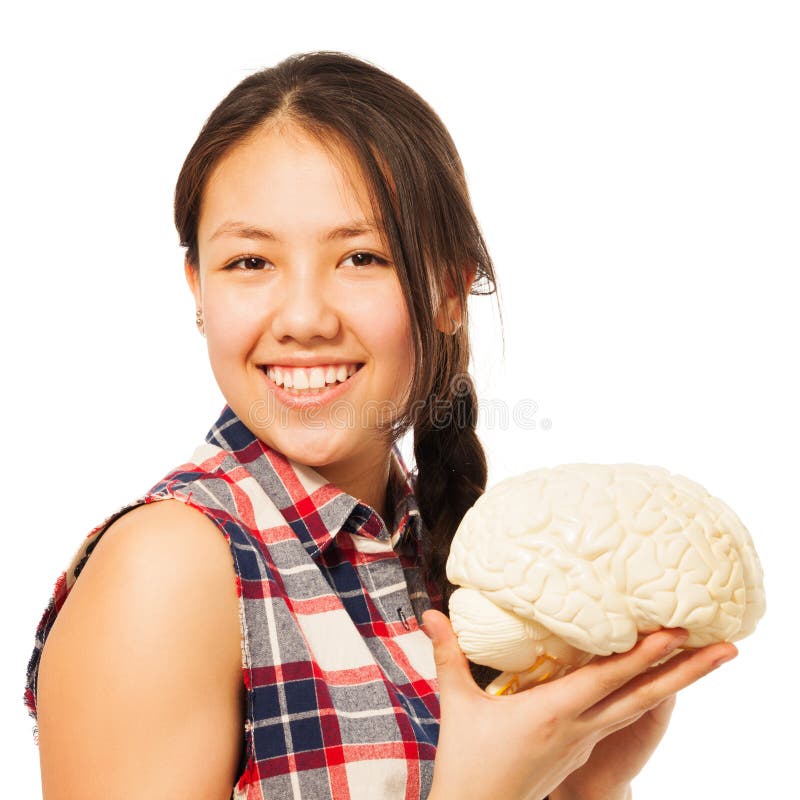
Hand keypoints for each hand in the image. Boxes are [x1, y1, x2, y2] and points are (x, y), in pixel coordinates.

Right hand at [422, 610, 737, 799]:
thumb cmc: (466, 761)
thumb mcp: (457, 703)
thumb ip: (448, 654)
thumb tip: (430, 611)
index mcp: (553, 714)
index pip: (607, 679)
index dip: (642, 655)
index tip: (676, 632)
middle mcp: (578, 729)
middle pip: (643, 698)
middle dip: (687, 672)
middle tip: (728, 648)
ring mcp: (583, 744)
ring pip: (637, 708)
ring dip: (673, 683)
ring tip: (704, 661)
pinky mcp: (578, 752)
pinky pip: (617, 717)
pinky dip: (641, 696)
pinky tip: (646, 682)